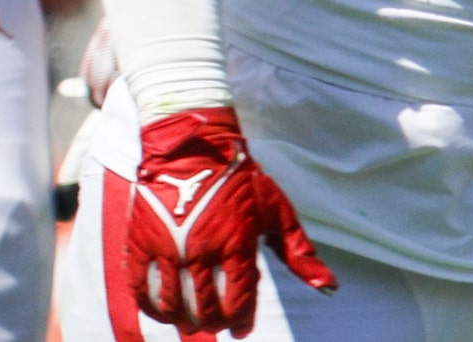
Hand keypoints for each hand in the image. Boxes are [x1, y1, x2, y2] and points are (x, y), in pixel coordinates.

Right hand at [127, 108, 336, 335]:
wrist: (193, 148)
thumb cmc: (241, 181)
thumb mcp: (277, 212)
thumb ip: (300, 253)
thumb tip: (330, 288)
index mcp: (236, 245)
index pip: (238, 304)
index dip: (241, 323)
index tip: (241, 329)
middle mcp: (201, 251)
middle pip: (205, 311)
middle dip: (215, 324)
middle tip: (218, 323)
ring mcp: (168, 250)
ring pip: (174, 308)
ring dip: (186, 321)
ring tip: (194, 320)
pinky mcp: (142, 245)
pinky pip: (143, 292)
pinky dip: (154, 309)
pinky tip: (165, 310)